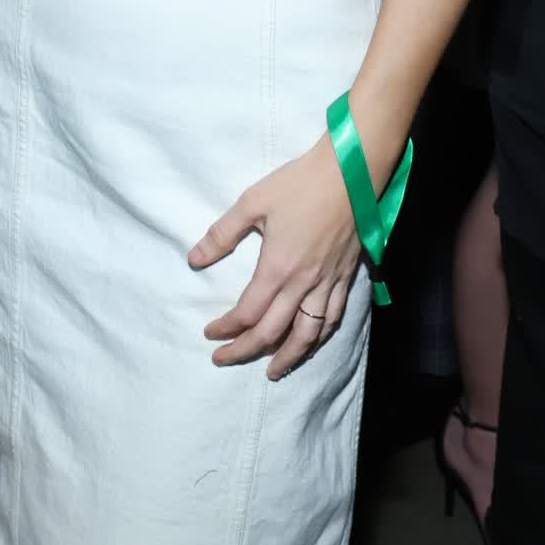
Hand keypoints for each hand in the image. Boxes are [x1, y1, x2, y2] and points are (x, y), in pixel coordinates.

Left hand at [187, 136, 360, 379]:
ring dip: (287, 357)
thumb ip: (222, 234)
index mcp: (277, 269)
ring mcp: (328, 284)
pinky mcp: (346, 278)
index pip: (247, 313)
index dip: (226, 329)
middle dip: (245, 351)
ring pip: (307, 336)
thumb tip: (194, 259)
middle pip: (273, 333)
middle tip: (224, 359)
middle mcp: (303, 285)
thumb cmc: (298, 185)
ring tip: (271, 371)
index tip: (210, 334)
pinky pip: (333, 320)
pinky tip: (310, 342)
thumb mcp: (252, 203)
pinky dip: (318, 339)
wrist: (350, 173)